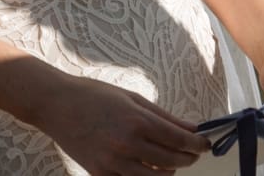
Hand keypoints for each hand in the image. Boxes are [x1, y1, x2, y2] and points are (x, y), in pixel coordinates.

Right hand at [27, 74, 209, 174]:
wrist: (57, 106)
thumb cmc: (95, 96)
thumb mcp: (133, 99)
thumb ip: (164, 116)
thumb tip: (191, 127)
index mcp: (138, 121)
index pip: (179, 140)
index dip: (198, 144)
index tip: (206, 144)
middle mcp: (128, 145)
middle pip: (171, 161)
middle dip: (188, 158)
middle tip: (194, 153)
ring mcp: (113, 163)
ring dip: (170, 171)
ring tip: (174, 162)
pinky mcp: (100, 174)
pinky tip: (149, 168)